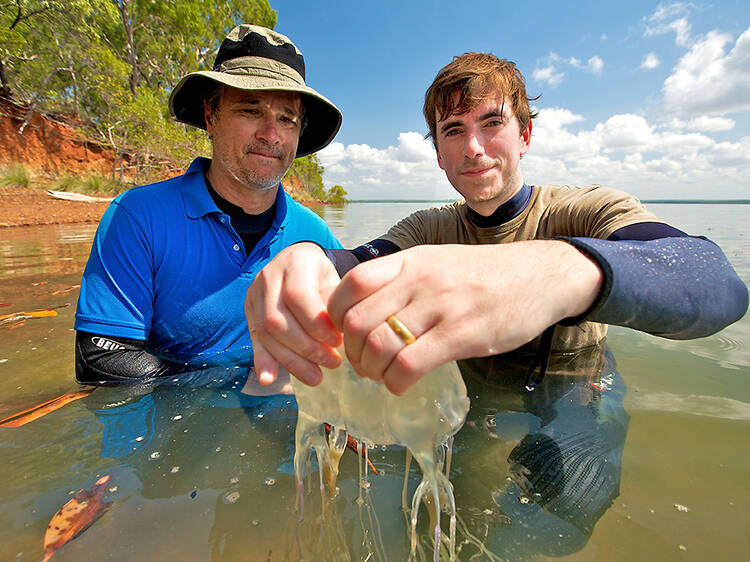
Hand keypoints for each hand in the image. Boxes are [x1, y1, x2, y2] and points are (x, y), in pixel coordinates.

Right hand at [245, 243, 342, 386]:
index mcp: (294, 263)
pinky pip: (254, 340)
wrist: (299, 261)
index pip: (298, 296)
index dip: (317, 324)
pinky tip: (269, 379)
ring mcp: (255, 294)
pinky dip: (263, 362)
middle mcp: (269, 276)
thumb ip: (335, 304)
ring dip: (292, 361)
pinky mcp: (249, 312)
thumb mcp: (334, 280)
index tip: (337, 341)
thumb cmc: (322, 275)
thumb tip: (344, 338)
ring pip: (265, 333)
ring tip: (317, 376)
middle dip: (306, 348)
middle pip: (277, 319)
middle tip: (332, 362)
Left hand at [327, 241, 601, 394]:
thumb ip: (402, 279)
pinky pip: (409, 365)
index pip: (351, 283)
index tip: (344, 333)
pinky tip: (400, 385)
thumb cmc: (485, 273)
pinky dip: (395, 383)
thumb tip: (363, 310)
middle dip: (352, 351)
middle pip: (357, 321)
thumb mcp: (438, 261)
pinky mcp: (462, 335)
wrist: (541, 275)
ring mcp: (441, 307)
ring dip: (372, 370)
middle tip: (363, 363)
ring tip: (382, 375)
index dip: (336, 314)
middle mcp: (420, 281)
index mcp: (411, 261)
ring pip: (380, 346)